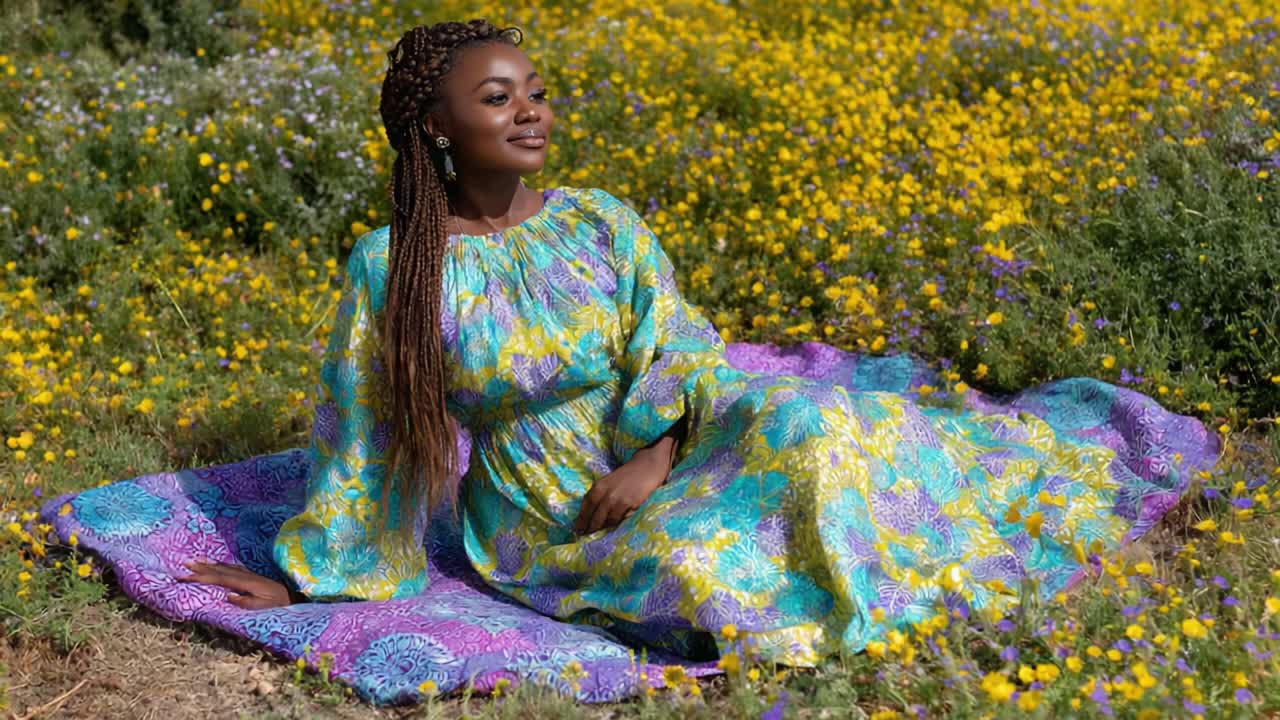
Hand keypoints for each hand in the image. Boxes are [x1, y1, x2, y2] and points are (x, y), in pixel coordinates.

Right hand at [176, 559, 298, 608]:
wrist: (293, 596)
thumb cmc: (278, 604)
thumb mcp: (263, 607)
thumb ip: (246, 602)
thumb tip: (228, 595)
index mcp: (246, 582)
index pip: (220, 578)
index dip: (203, 576)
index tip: (187, 576)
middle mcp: (245, 575)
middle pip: (219, 569)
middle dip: (201, 567)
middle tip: (184, 563)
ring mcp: (247, 573)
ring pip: (224, 567)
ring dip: (208, 564)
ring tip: (194, 560)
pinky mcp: (250, 575)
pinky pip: (230, 567)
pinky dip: (219, 565)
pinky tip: (213, 564)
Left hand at [573, 452, 668, 535]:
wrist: (645, 468)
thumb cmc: (625, 477)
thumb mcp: (606, 483)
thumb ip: (597, 497)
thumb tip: (588, 516)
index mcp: (597, 488)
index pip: (585, 508)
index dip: (581, 521)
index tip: (578, 530)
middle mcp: (604, 494)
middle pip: (594, 518)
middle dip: (590, 528)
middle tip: (587, 535)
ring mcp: (617, 500)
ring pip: (607, 521)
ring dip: (605, 527)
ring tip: (603, 530)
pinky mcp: (629, 504)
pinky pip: (620, 519)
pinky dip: (617, 522)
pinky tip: (617, 522)